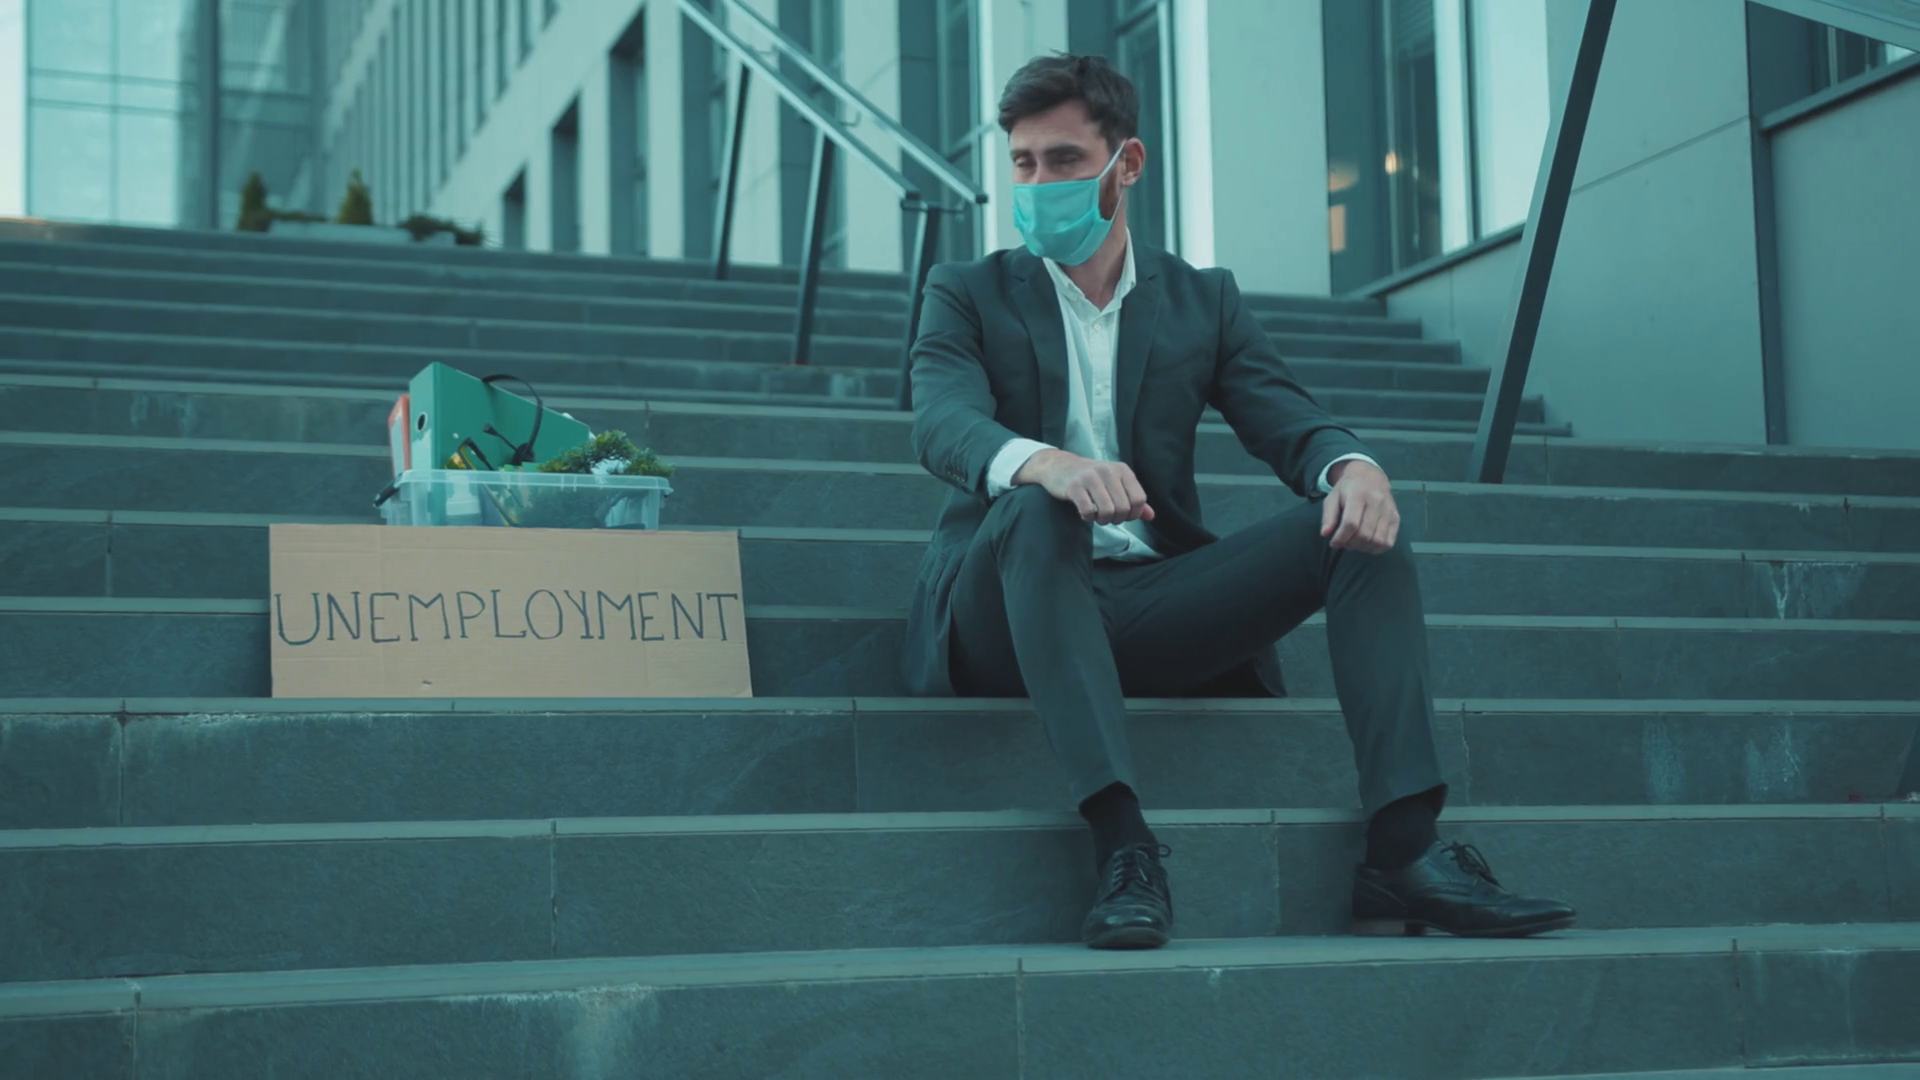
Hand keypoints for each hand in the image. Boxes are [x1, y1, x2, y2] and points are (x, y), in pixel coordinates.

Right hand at [1015, 449, 1154, 525]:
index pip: (1139, 499)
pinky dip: (1087, 517)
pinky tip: (1084, 513)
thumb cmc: (1091, 478)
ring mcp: (1090, 478)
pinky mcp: (1074, 486)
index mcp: (1122, 470)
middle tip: (1106, 516)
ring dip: (1102, 520)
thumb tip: (1151, 516)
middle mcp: (1108, 471)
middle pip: (1123, 508)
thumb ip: (1133, 499)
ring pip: (1107, 511)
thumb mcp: (1115, 484)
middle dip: (1116, 519)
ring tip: (1096, 516)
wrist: (1059, 466)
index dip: (1133, 514)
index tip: (1123, 515)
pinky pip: (1087, 511)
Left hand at [1320, 459, 1398, 552]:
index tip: (1334, 543)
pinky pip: (1389, 542)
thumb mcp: (1332, 498)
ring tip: (1355, 543)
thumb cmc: (1348, 489)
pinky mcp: (1396, 518)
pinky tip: (1368, 543)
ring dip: (1364, 548)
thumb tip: (1325, 534)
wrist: (1369, 476)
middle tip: (1344, 542)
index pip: (1351, 523)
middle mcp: (1377, 502)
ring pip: (1377, 541)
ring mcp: (1389, 511)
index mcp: (1358, 495)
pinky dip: (1377, 548)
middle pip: (1365, 534)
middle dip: (1351, 544)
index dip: (1341, 538)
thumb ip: (1328, 516)